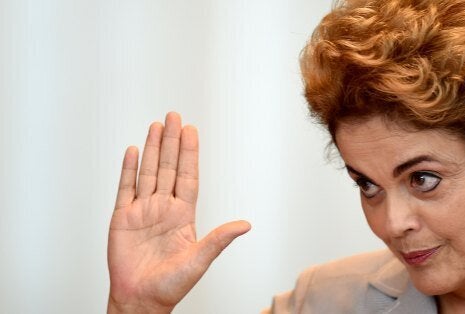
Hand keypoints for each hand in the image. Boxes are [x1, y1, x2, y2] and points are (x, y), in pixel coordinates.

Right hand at [107, 112, 250, 312]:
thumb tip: (246, 225)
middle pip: (168, 168)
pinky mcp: (121, 218)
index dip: (190, 153)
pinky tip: (132, 151)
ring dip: (152, 149)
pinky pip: (125, 188)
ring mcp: (142, 211)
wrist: (141, 299)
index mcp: (183, 215)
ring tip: (155, 126)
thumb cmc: (171, 285)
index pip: (188, 176)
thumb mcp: (199, 260)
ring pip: (148, 172)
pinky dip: (128, 169)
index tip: (191, 131)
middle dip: (171, 142)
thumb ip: (219, 239)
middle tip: (174, 116)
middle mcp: (163, 208)